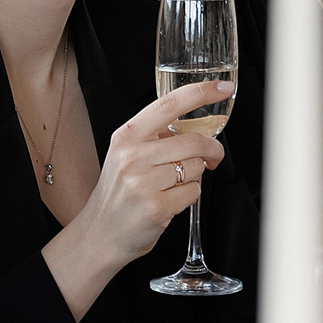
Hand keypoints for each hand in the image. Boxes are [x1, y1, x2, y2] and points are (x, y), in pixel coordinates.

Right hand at [69, 80, 231, 266]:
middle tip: (212, 158)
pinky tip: (171, 200)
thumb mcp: (125, 155)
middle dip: (212, 150)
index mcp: (127, 136)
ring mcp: (143, 182)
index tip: (223, 88)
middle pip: (193, 141)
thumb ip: (155, 138)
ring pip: (196, 168)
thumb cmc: (117, 194)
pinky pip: (193, 193)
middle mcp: (133, 156)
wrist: (99, 234)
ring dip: (195, 177)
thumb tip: (194, 127)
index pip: (169, 104)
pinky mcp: (156, 207)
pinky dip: (189, 196)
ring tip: (173, 185)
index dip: (201, 93)